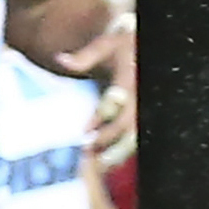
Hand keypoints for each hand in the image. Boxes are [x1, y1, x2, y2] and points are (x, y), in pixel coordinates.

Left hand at [54, 16, 135, 161]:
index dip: (100, 118)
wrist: (148, 47)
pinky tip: (113, 158)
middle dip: (110, 141)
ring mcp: (146, 104)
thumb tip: (59, 59)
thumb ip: (85, 55)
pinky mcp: (146, 113)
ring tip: (102, 164)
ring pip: (137, 135)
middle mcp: (141, 94)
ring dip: (120, 152)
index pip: (116, 102)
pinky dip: (126, 149)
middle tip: (91, 153)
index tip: (85, 132)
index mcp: (130, 77)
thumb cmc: (124, 44)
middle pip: (129, 125)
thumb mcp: (106, 43)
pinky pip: (140, 136)